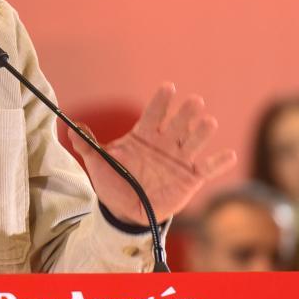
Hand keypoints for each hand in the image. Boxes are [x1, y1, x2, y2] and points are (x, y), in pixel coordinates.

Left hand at [69, 83, 237, 224]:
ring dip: (202, 132)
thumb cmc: (113, 183)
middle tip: (194, 100)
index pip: (153, 113)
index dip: (161, 101)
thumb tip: (70, 125)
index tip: (168, 87)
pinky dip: (219, 163)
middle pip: (177, 123)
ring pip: (194, 141)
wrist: (125, 211)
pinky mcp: (190, 178)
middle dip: (185, 112)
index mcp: (142, 136)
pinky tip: (228, 155)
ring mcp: (179, 159)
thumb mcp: (97, 163)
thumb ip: (86, 144)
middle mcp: (164, 143)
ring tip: (209, 122)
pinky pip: (207, 169)